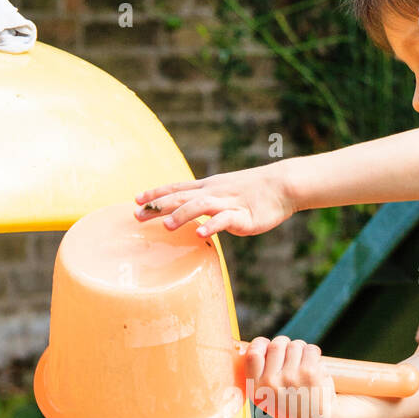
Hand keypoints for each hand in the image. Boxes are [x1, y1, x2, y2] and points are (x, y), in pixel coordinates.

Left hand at [134, 160, 293, 237]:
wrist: (282, 185)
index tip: (136, 200)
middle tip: (137, 215)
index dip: (156, 193)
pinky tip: (202, 233)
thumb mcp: (225, 193)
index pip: (176, 188)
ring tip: (167, 226)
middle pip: (180, 197)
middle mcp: (213, 192)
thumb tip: (192, 216)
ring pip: (200, 206)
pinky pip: (225, 220)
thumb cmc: (254, 191)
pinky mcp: (243, 216)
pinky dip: (213, 225)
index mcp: (208, 187)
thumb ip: (207, 203)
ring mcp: (227, 203)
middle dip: (158, 206)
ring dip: (182, 215)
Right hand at [243, 336, 337, 417]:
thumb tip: (259, 344)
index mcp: (257, 390)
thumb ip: (260, 374)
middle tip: (291, 356)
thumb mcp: (267, 397)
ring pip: (295, 345)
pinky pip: (310, 349)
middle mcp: (270, 384)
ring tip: (304, 365)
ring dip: (301, 350)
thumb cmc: (292, 405)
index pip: (253, 355)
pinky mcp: (309, 372)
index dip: (261, 344)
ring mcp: (290, 377)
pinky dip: (314, 354)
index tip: (268, 345)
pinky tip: (314, 367)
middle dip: (285, 345)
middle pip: (276, 345)